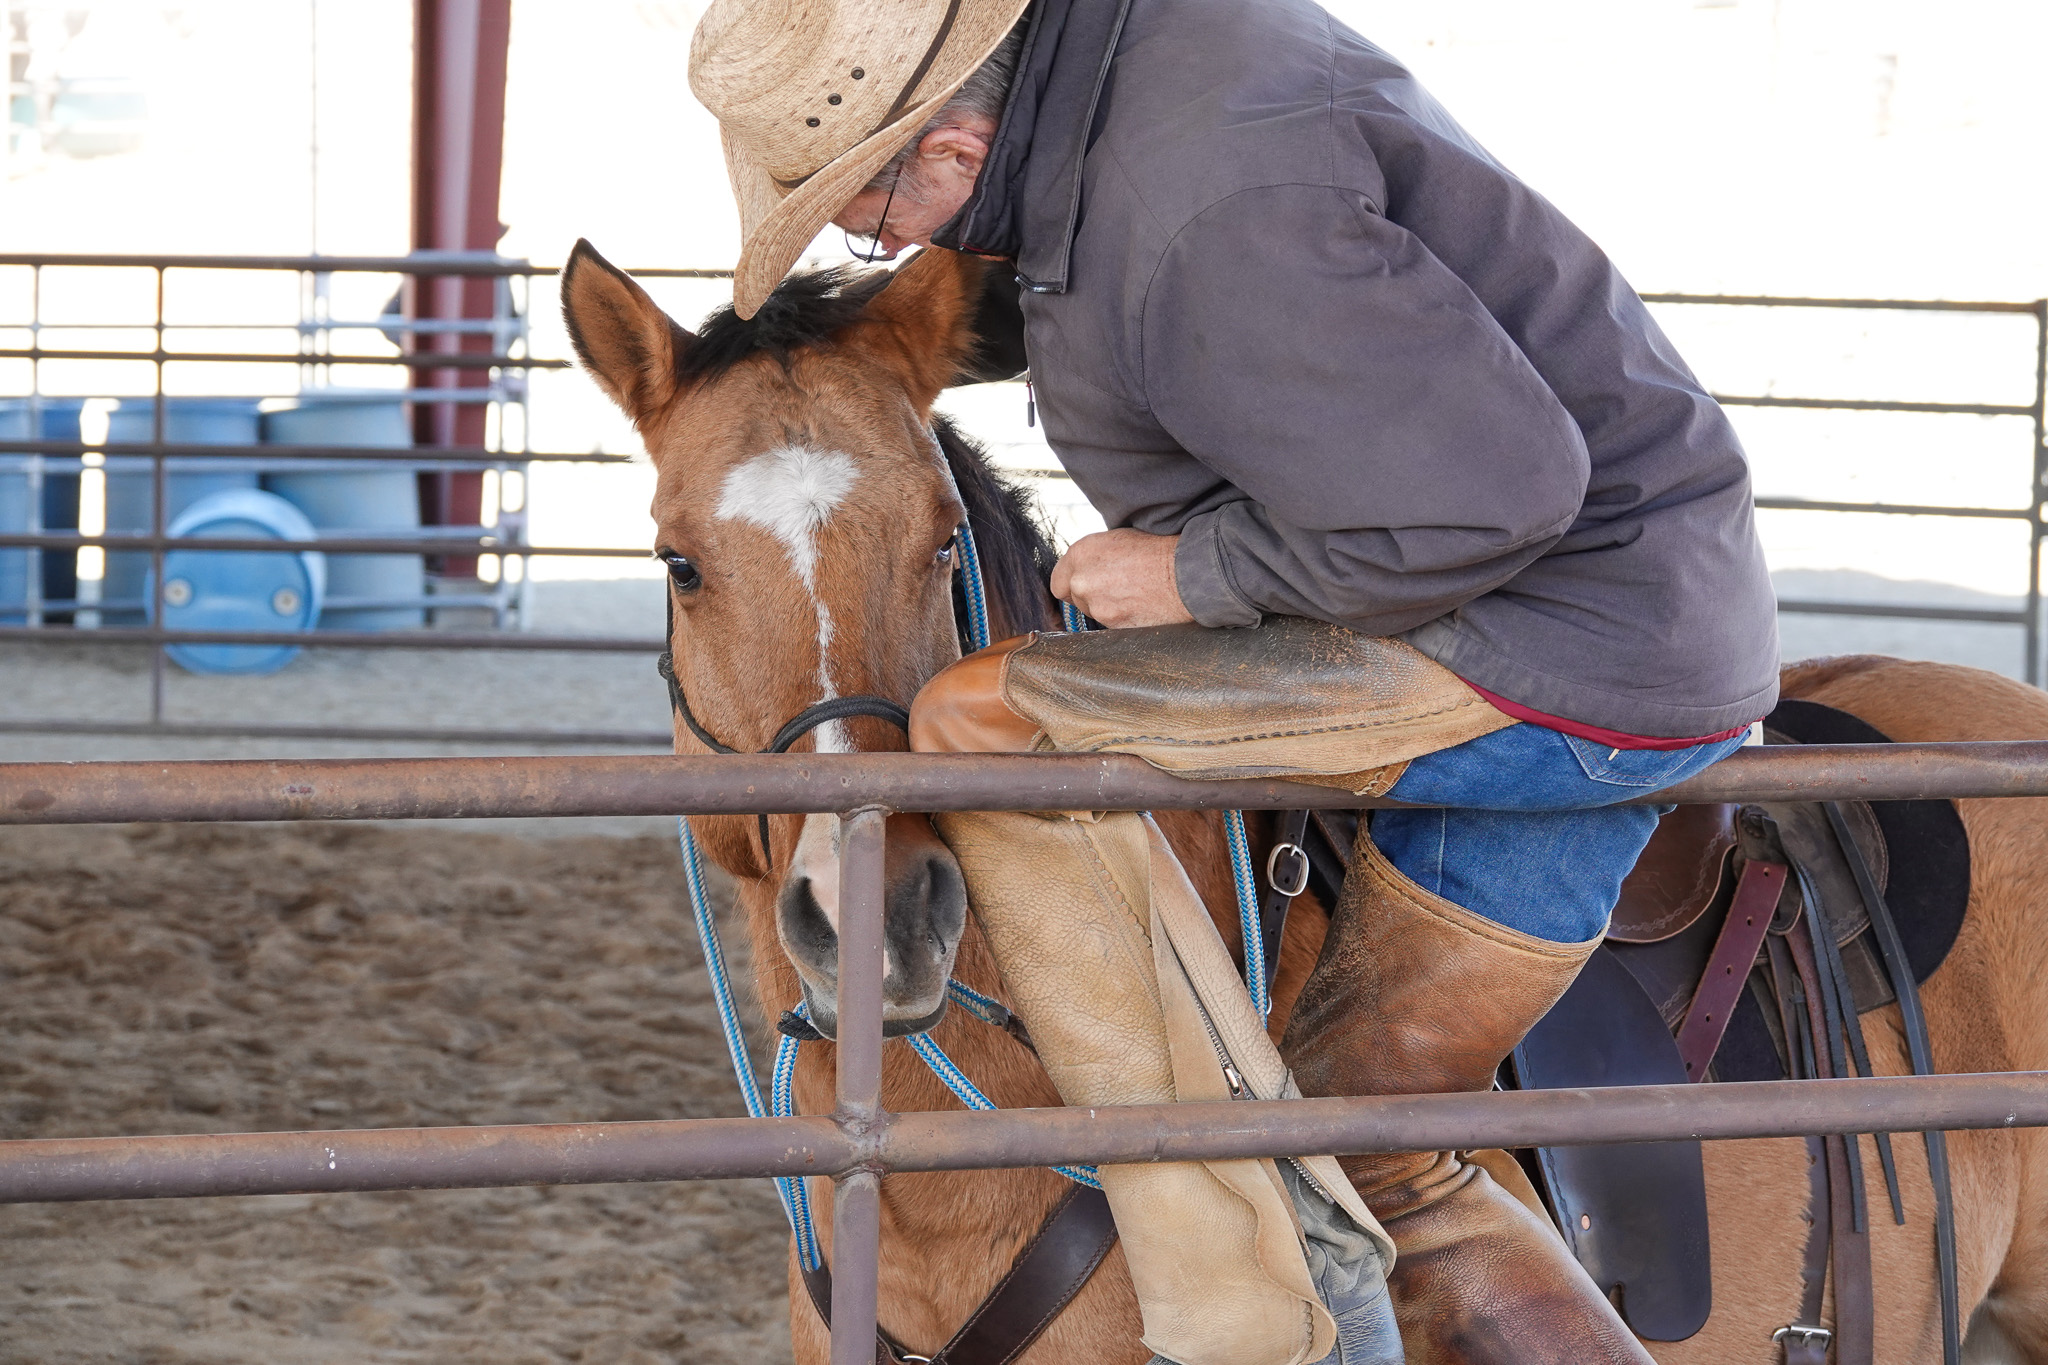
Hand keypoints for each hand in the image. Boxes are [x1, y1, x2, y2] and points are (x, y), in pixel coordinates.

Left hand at [1050, 529, 1194, 628]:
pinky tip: (1139, 605)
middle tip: (1116, 588)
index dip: (1073, 584)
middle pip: (1075, 599)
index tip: (1086, 584)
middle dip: (1091, 596)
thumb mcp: (1117, 540)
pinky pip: (1111, 626)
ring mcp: (1097, 607)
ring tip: (1133, 594)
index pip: (1057, 582)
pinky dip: (1122, 618)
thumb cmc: (1157, 550)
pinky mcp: (1114, 626)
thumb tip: (1086, 570)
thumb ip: (1093, 557)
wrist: (1186, 573)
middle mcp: (1082, 581)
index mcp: (1080, 554)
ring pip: (1094, 613)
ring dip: (1107, 607)